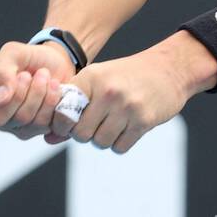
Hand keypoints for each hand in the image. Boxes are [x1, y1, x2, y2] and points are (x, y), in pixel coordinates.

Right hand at [0, 40, 75, 138]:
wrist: (57, 63)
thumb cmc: (29, 58)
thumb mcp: (13, 53)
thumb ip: (2, 70)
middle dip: (18, 93)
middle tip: (27, 75)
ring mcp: (15, 126)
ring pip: (24, 121)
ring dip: (38, 93)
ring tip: (44, 76)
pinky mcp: (36, 130)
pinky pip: (44, 125)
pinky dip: (52, 101)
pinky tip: (54, 88)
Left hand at [48, 34, 208, 152]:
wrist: (168, 69)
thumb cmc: (126, 77)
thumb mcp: (98, 81)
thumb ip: (73, 106)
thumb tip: (48, 138)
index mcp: (91, 78)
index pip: (63, 112)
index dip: (63, 124)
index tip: (71, 123)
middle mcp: (107, 92)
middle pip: (80, 133)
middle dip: (85, 134)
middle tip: (95, 125)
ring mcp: (127, 106)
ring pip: (100, 142)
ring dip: (103, 140)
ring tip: (112, 125)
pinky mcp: (144, 120)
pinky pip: (120, 147)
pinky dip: (120, 143)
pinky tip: (126, 128)